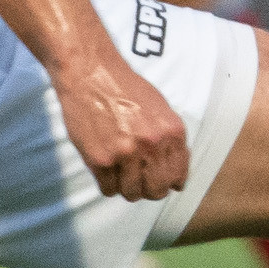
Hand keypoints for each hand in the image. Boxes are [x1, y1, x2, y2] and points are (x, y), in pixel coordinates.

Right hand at [54, 42, 191, 202]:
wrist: (91, 74)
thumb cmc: (125, 88)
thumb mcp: (161, 108)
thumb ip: (170, 139)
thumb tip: (175, 170)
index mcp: (171, 132)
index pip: (178, 175)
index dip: (169, 182)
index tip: (162, 182)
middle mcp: (152, 145)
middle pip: (156, 190)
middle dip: (149, 189)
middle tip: (139, 180)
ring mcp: (125, 154)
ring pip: (132, 193)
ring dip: (126, 187)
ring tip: (120, 173)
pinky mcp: (100, 160)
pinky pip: (108, 190)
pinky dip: (108, 184)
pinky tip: (106, 170)